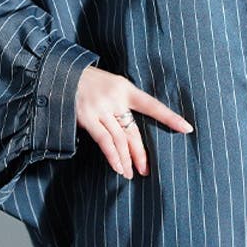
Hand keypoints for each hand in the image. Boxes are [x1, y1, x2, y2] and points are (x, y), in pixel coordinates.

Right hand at [75, 65, 193, 178]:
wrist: (60, 73)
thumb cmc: (88, 81)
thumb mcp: (110, 84)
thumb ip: (122, 103)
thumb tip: (132, 130)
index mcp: (125, 88)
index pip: (153, 105)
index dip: (170, 117)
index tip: (187, 128)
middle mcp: (116, 98)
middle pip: (134, 131)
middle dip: (141, 153)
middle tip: (147, 170)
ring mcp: (101, 108)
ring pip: (120, 139)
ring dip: (127, 159)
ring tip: (131, 174)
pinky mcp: (87, 117)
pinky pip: (105, 141)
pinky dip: (113, 156)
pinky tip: (119, 168)